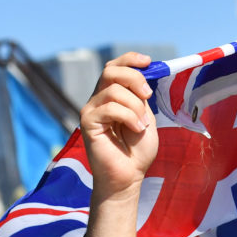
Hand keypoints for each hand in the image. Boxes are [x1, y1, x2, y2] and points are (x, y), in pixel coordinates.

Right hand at [80, 51, 159, 198]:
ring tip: (142, 126)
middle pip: (110, 71)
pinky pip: (110, 107)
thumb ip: (140, 97)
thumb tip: (145, 73)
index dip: (129, 60)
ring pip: (113, 90)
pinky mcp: (88, 122)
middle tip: (147, 95)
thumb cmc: (137, 152)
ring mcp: (91, 110)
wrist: (128, 176)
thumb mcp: (144, 118)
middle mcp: (98, 100)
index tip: (148, 62)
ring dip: (135, 106)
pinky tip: (136, 130)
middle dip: (134, 78)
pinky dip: (129, 117)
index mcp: (112, 97)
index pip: (114, 67)